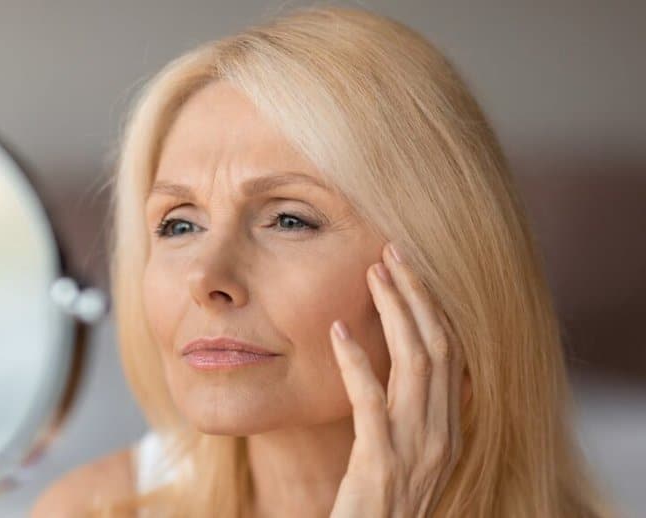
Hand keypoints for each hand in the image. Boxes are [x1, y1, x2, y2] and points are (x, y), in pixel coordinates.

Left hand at [328, 242, 469, 517]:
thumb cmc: (380, 505)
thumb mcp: (407, 456)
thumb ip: (412, 416)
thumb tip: (404, 370)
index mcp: (449, 430)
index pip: (453, 354)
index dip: (435, 307)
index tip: (410, 269)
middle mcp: (441, 435)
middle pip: (438, 346)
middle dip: (418, 294)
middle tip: (392, 251)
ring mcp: (416, 449)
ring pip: (416, 363)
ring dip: (395, 311)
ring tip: (373, 273)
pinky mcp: (380, 463)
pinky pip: (371, 401)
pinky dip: (356, 360)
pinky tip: (338, 330)